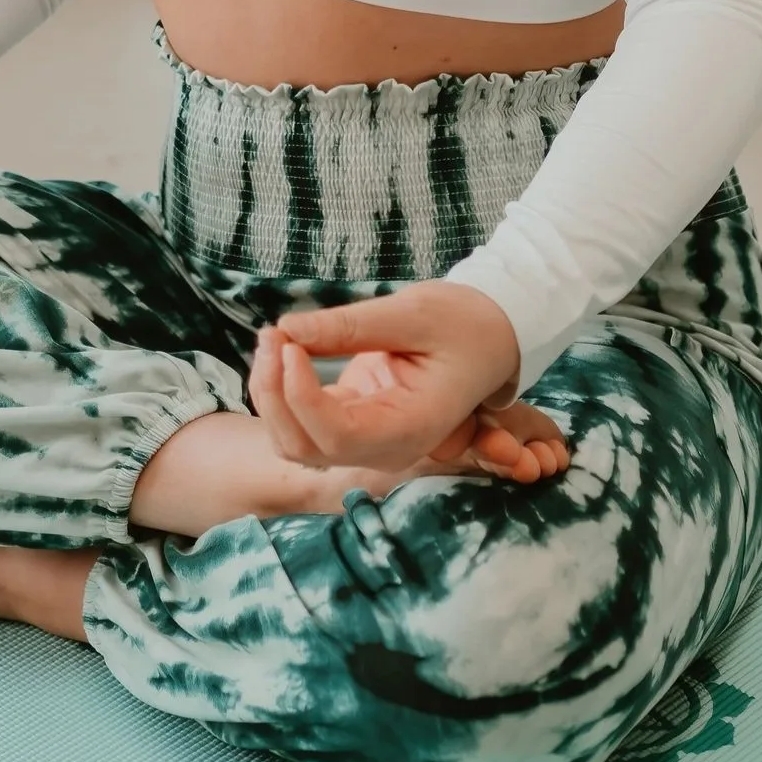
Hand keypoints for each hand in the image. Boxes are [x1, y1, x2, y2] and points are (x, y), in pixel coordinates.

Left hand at [247, 282, 567, 484]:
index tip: (289, 342)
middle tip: (273, 333)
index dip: (300, 395)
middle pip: (306, 448)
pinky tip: (285, 349)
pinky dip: (282, 393)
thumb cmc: (464, 324)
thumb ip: (351, 326)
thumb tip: (288, 327)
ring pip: (295, 443)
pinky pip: (303, 425)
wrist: (489, 337)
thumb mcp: (414, 313)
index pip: (337, 435)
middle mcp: (387, 449)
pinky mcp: (353, 425)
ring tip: (274, 338)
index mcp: (413, 428)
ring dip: (271, 397)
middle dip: (275, 395)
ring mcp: (367, 443)